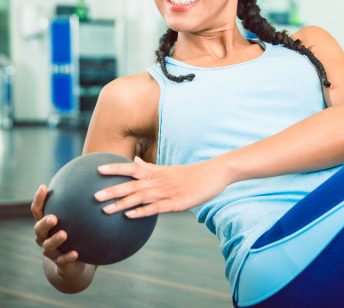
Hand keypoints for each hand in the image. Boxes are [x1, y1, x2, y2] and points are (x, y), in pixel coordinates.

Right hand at [31, 184, 85, 275]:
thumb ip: (78, 204)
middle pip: (39, 228)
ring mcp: (50, 250)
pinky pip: (62, 260)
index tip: (42, 187)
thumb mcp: (75, 220)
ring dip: (55, 239)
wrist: (71, 262)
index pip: (38, 210)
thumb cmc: (74, 234)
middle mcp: (44, 236)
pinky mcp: (59, 262)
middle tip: (53, 217)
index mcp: (46, 224)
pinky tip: (75, 253)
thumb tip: (93, 182)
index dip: (38, 199)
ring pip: (48, 245)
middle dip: (44, 222)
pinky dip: (68, 256)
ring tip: (64, 234)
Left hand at [95, 156, 230, 217]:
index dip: (115, 168)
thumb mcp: (169, 168)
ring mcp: (167, 192)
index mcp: (157, 172)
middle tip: (94, 195)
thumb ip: (149, 166)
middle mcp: (159, 180)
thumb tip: (133, 161)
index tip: (97, 169)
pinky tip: (130, 216)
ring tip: (105, 210)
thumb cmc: (192, 173)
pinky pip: (156, 208)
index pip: (132, 168)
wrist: (214, 173)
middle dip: (112, 190)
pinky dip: (142, 212)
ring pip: (141, 197)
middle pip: (132, 184)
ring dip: (122, 203)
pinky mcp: (176, 203)